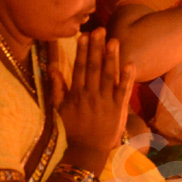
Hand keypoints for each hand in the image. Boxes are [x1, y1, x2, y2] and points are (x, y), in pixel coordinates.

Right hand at [57, 29, 133, 170]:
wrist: (86, 151)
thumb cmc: (72, 130)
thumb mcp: (59, 109)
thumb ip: (57, 87)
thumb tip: (52, 67)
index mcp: (77, 93)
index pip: (80, 67)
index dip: (83, 51)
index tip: (85, 35)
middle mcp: (91, 95)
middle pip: (94, 67)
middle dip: (97, 48)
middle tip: (100, 30)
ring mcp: (105, 101)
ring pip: (109, 76)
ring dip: (111, 57)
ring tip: (114, 41)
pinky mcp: (118, 109)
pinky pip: (123, 91)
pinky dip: (127, 77)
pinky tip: (130, 63)